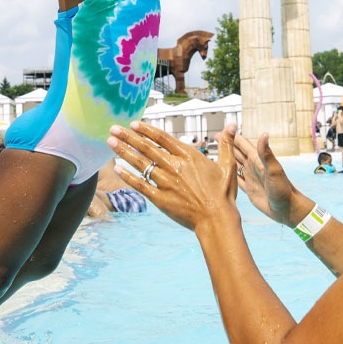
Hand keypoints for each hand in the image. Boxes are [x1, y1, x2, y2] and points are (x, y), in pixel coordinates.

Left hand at [108, 121, 238, 231]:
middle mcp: (174, 166)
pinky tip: (117, 169)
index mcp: (188, 156)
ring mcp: (165, 182)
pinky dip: (128, 176)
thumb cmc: (224, 193)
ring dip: (124, 152)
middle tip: (113, 129)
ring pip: (140, 163)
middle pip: (146, 148)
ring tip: (110, 143)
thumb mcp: (228, 165)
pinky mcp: (160, 198)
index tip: (133, 124)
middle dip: (128, 137)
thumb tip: (232, 124)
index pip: (162, 138)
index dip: (146, 130)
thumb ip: (226, 144)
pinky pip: (140, 185)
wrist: (216, 219)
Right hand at [225, 126, 307, 226]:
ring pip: (234, 164)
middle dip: (226, 144)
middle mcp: (252, 166)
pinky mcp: (249, 189)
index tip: (222, 130)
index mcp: (257, 160)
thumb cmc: (283, 189)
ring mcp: (250, 177)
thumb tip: (264, 134)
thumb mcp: (274, 170)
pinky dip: (228, 174)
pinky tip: (222, 173)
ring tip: (215, 152)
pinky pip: (236, 179)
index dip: (232, 136)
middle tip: (215, 137)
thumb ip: (266, 154)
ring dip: (226, 158)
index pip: (242, 144)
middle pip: (236, 152)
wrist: (287, 209)